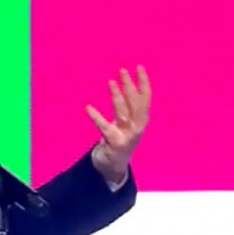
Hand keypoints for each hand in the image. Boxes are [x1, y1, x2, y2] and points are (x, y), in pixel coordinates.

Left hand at [86, 66, 151, 183]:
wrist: (113, 167)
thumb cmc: (119, 140)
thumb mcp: (126, 123)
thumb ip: (127, 107)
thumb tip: (125, 85)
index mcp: (141, 120)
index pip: (146, 98)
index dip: (144, 82)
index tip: (139, 67)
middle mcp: (137, 127)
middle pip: (136, 103)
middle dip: (130, 86)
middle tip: (122, 70)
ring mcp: (127, 135)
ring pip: (123, 112)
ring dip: (117, 96)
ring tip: (110, 82)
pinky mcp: (115, 143)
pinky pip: (104, 127)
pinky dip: (96, 116)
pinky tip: (88, 107)